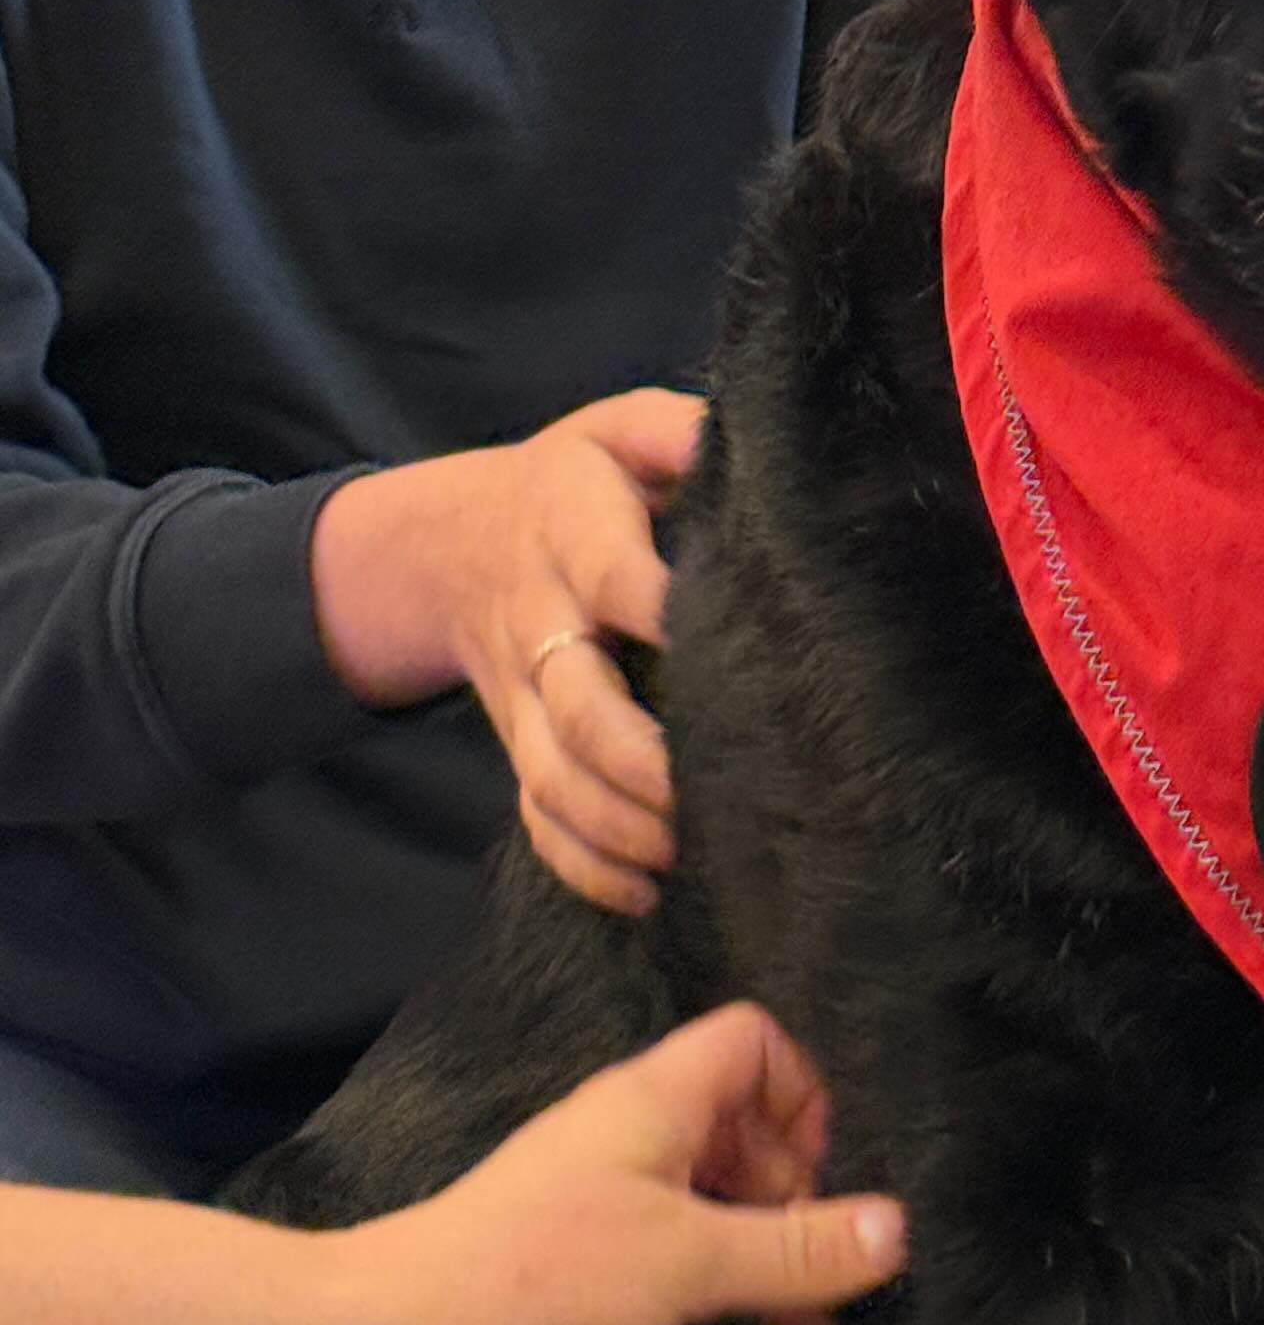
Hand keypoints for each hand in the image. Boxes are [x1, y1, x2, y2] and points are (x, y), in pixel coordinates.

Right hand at [310, 392, 703, 913]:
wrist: (449, 542)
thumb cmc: (571, 484)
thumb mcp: (614, 430)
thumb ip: (675, 430)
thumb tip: (754, 440)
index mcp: (569, 529)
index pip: (612, 575)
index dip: (661, 612)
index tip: (718, 646)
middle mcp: (542, 620)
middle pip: (579, 703)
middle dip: (641, 761)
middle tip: (706, 796)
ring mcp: (526, 696)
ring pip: (555, 776)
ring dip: (617, 827)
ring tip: (684, 856)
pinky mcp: (522, 744)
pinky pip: (536, 818)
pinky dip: (583, 867)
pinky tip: (643, 895)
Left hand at [324, 1004, 905, 1324]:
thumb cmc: (535, 1277)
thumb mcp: (687, 1256)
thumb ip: (797, 1248)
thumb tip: (898, 1227)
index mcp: (649, 1114)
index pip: (745, 1051)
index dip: (801, 1094)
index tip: (831, 1171)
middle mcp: (631, 1177)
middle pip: (742, 1163)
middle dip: (806, 1214)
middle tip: (851, 1274)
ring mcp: (607, 1265)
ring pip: (714, 1272)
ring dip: (781, 1308)